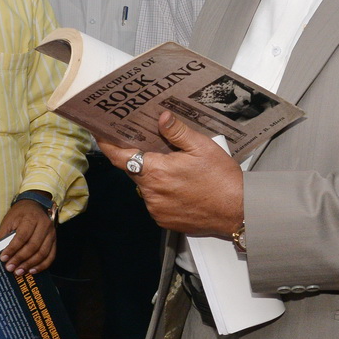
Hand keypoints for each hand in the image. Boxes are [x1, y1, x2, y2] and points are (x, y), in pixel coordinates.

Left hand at [0, 198, 56, 275]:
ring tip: (19, 272)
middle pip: (33, 246)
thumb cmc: (19, 214)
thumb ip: (2, 237)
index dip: (12, 249)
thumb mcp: (8, 221)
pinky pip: (51, 256)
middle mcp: (43, 225)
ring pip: (43, 252)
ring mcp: (51, 233)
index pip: (22, 236)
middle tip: (10, 268)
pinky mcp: (54, 240)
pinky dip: (42, 265)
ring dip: (30, 264)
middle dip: (20, 259)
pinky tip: (32, 271)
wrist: (35, 204)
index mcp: (30, 218)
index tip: (3, 258)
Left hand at [98, 111, 243, 237]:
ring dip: (154, 177)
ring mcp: (156, 209)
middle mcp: (151, 192)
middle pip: (134, 170)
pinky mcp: (164, 220)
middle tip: (155, 148)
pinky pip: (155, 202)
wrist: (238, 211)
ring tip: (177, 170)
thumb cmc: (222, 180)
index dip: (108, 144)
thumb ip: (177, 132)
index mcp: (156, 171)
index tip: (100, 134)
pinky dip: (162, 193)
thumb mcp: (202, 147)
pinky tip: (181, 187)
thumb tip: (161, 118)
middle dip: (141, 158)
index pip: (120, 156)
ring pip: (146, 187)